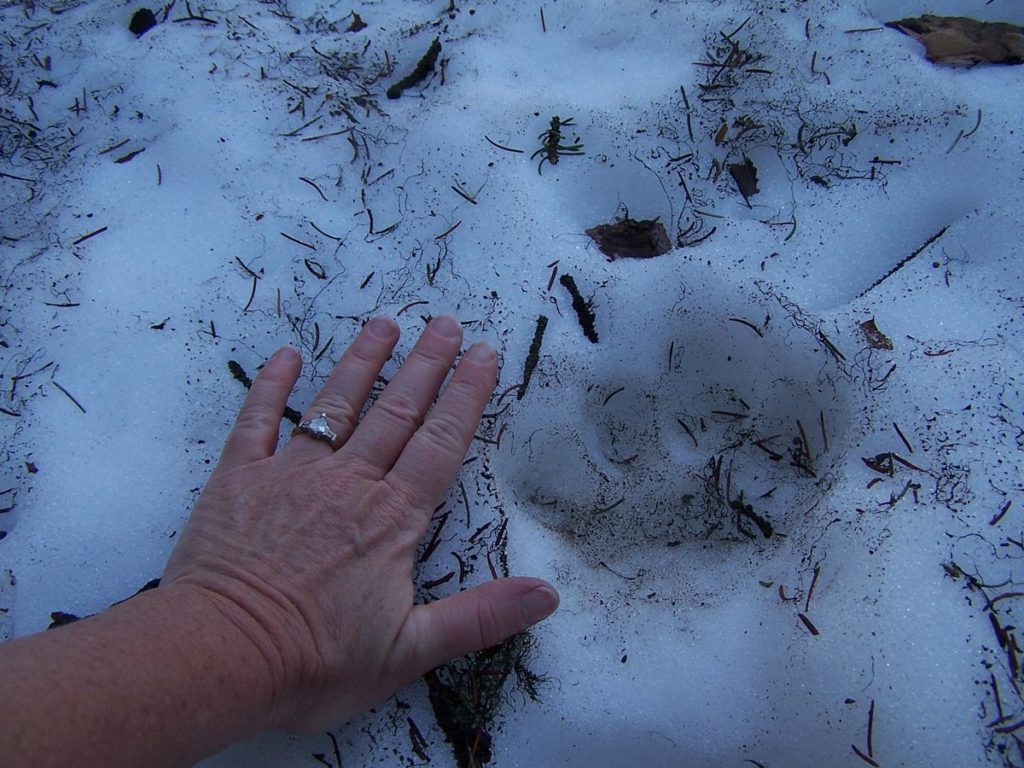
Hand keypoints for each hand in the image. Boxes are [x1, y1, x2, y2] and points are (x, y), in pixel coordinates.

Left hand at [161, 315, 557, 730]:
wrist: (217, 658)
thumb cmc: (314, 661)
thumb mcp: (410, 652)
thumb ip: (481, 617)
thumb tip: (548, 595)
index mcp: (392, 518)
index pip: (440, 442)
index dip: (466, 395)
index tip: (483, 353)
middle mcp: (348, 483)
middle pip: (396, 411)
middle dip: (425, 364)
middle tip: (446, 323)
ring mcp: (290, 475)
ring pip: (336, 404)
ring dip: (362, 361)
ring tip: (385, 322)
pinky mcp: (238, 479)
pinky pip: (257, 420)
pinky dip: (271, 385)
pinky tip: (286, 354)